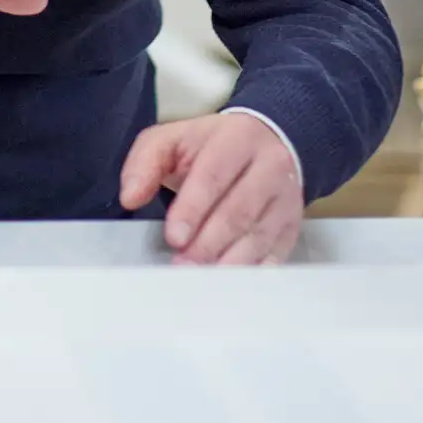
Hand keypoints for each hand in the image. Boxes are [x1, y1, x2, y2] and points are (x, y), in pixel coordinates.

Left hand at [119, 112, 301, 264]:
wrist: (272, 140)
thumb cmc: (215, 145)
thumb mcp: (175, 139)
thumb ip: (146, 162)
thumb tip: (131, 196)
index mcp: (238, 140)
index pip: (214, 176)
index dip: (193, 209)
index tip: (174, 236)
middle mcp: (269, 168)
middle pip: (238, 212)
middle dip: (207, 243)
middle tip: (182, 264)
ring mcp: (286, 200)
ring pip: (258, 236)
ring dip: (227, 262)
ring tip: (200, 279)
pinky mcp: (292, 227)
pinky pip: (275, 254)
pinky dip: (251, 272)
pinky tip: (229, 284)